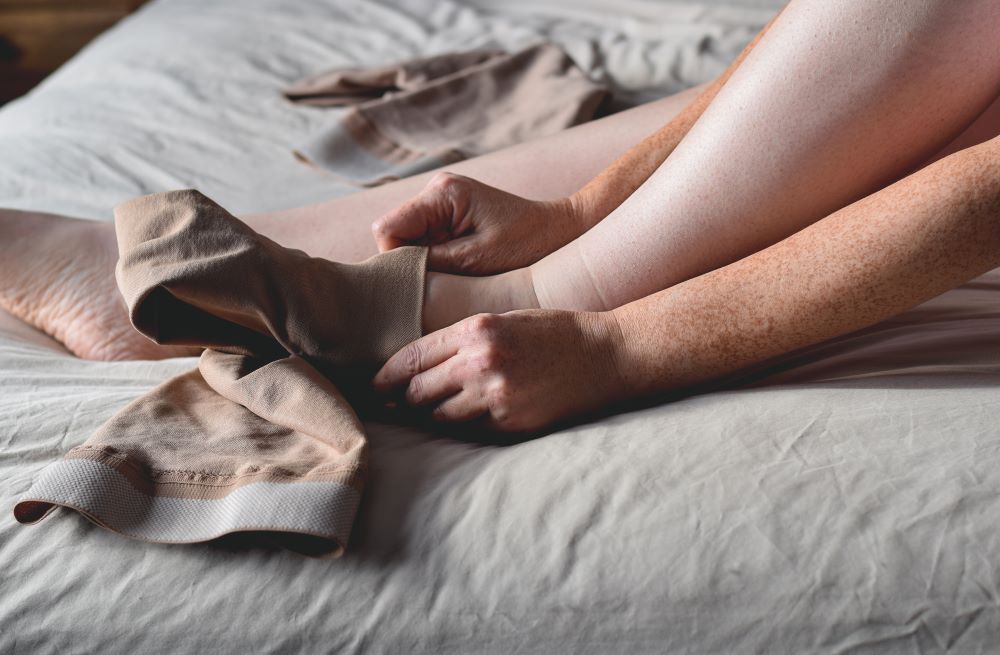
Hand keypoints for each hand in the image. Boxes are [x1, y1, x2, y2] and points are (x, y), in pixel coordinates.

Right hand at [371, 172, 584, 274]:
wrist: (562, 231)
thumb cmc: (528, 244)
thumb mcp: (477, 260)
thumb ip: (431, 264)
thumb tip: (393, 277)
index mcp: (443, 193)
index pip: (387, 229)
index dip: (395, 261)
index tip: (422, 282)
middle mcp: (437, 190)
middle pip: (394, 235)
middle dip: (411, 262)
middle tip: (444, 281)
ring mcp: (442, 202)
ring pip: (407, 241)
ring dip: (425, 263)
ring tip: (458, 274)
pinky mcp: (450, 216)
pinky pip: (425, 242)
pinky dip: (436, 260)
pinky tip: (460, 269)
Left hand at [373, 309, 627, 431]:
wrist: (606, 355)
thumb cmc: (553, 333)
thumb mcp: (503, 320)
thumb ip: (461, 340)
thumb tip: (419, 368)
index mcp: (475, 330)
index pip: (412, 358)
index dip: (386, 377)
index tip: (375, 388)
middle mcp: (480, 362)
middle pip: (417, 391)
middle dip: (401, 401)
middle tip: (391, 408)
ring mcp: (495, 395)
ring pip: (438, 417)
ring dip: (430, 417)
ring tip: (429, 415)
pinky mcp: (511, 422)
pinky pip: (470, 431)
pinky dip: (462, 428)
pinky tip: (467, 421)